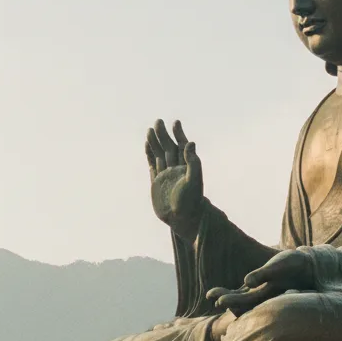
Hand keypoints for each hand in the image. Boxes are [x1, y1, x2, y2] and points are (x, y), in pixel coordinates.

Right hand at [146, 119, 203, 239]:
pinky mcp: (157, 181)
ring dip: (155, 142)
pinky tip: (147, 145)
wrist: (181, 219)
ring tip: (150, 129)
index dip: (179, 134)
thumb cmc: (191, 202)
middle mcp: (176, 169)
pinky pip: (152, 164)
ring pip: (159, 154)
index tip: (176, 122)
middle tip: (158, 121)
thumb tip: (190, 142)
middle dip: (164, 134)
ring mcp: (166, 174)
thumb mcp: (194, 181)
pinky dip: (149, 154)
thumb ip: (193, 162)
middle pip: (169, 147)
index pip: (182, 146)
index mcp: (187, 166)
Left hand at [206, 249, 315, 314]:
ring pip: (240, 301)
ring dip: (226, 298)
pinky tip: (219, 292)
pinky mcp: (259, 289)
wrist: (306, 266)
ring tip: (211, 294)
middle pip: (240, 305)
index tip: (218, 299)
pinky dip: (231, 295)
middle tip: (210, 295)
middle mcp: (263, 299)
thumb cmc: (293, 264)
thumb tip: (246, 281)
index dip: (231, 301)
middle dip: (225, 300)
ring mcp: (261, 295)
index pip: (245, 303)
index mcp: (267, 296)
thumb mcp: (278, 266)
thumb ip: (263, 274)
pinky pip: (242, 296)